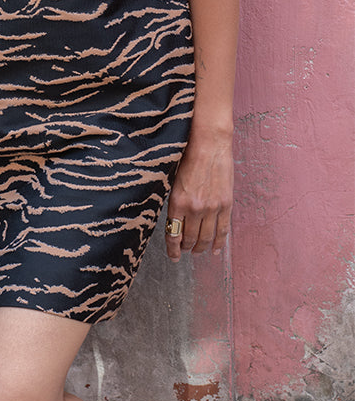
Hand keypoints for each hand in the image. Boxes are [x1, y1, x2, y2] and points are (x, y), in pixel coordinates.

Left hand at [165, 129, 232, 261]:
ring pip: (206, 237)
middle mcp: (194, 208)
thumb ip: (175, 201)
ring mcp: (211, 208)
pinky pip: (222, 230)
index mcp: (177, 202)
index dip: (173, 249)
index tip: (173, 256)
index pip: (173, 234)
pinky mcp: (226, 204)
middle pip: (190, 238)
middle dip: (186, 248)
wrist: (209, 144)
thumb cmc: (188, 156)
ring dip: (201, 248)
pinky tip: (214, 249)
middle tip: (185, 252)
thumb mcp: (174, 180)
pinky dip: (218, 242)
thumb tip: (174, 219)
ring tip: (198, 251)